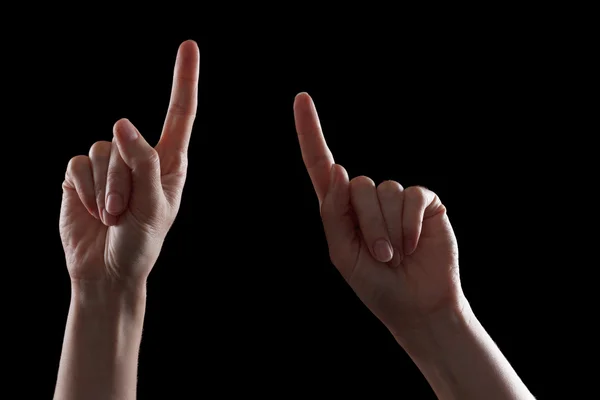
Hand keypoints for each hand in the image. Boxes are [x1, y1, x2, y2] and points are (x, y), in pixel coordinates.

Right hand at [59, 40, 198, 284]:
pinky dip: (82, 191)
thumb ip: (142, 164)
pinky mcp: (81, 175)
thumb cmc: (140, 243)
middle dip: (122, 181)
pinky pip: (76, 165)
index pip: (179, 114)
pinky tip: (90, 211)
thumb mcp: (153, 207)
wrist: (106, 270)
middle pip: (126, 140)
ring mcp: (109, 165)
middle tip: (125, 213)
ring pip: (100, 151)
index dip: (184, 80)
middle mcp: (139, 157)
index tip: (189, 45)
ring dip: (103, 189)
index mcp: (169, 162)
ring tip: (111, 215)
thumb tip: (122, 123)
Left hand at [293, 92, 462, 337]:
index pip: (321, 164)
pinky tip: (413, 245)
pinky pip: (412, 196)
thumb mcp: (342, 254)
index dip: (310, 132)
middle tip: (380, 256)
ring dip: (388, 231)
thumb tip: (338, 170)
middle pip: (357, 185)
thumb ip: (334, 213)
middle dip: (367, 226)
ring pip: (384, 191)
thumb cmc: (375, 284)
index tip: (301, 99)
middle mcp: (366, 198)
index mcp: (340, 208)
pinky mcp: (423, 202)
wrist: (416, 305)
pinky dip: (410, 225)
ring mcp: (396, 198)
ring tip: (396, 255)